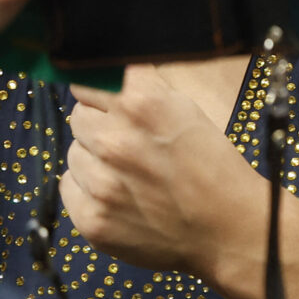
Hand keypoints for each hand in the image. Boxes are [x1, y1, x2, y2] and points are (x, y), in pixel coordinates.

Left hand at [63, 67, 265, 277]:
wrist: (229, 230)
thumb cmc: (214, 167)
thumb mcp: (188, 111)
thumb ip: (144, 88)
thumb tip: (107, 67)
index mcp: (143, 104)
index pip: (88, 77)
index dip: (104, 91)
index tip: (114, 102)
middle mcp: (115, 140)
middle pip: (79, 116)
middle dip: (101, 124)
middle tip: (132, 144)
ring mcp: (100, 183)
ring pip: (74, 152)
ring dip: (95, 159)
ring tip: (130, 174)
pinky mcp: (91, 219)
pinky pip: (69, 186)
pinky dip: (89, 190)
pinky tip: (121, 196)